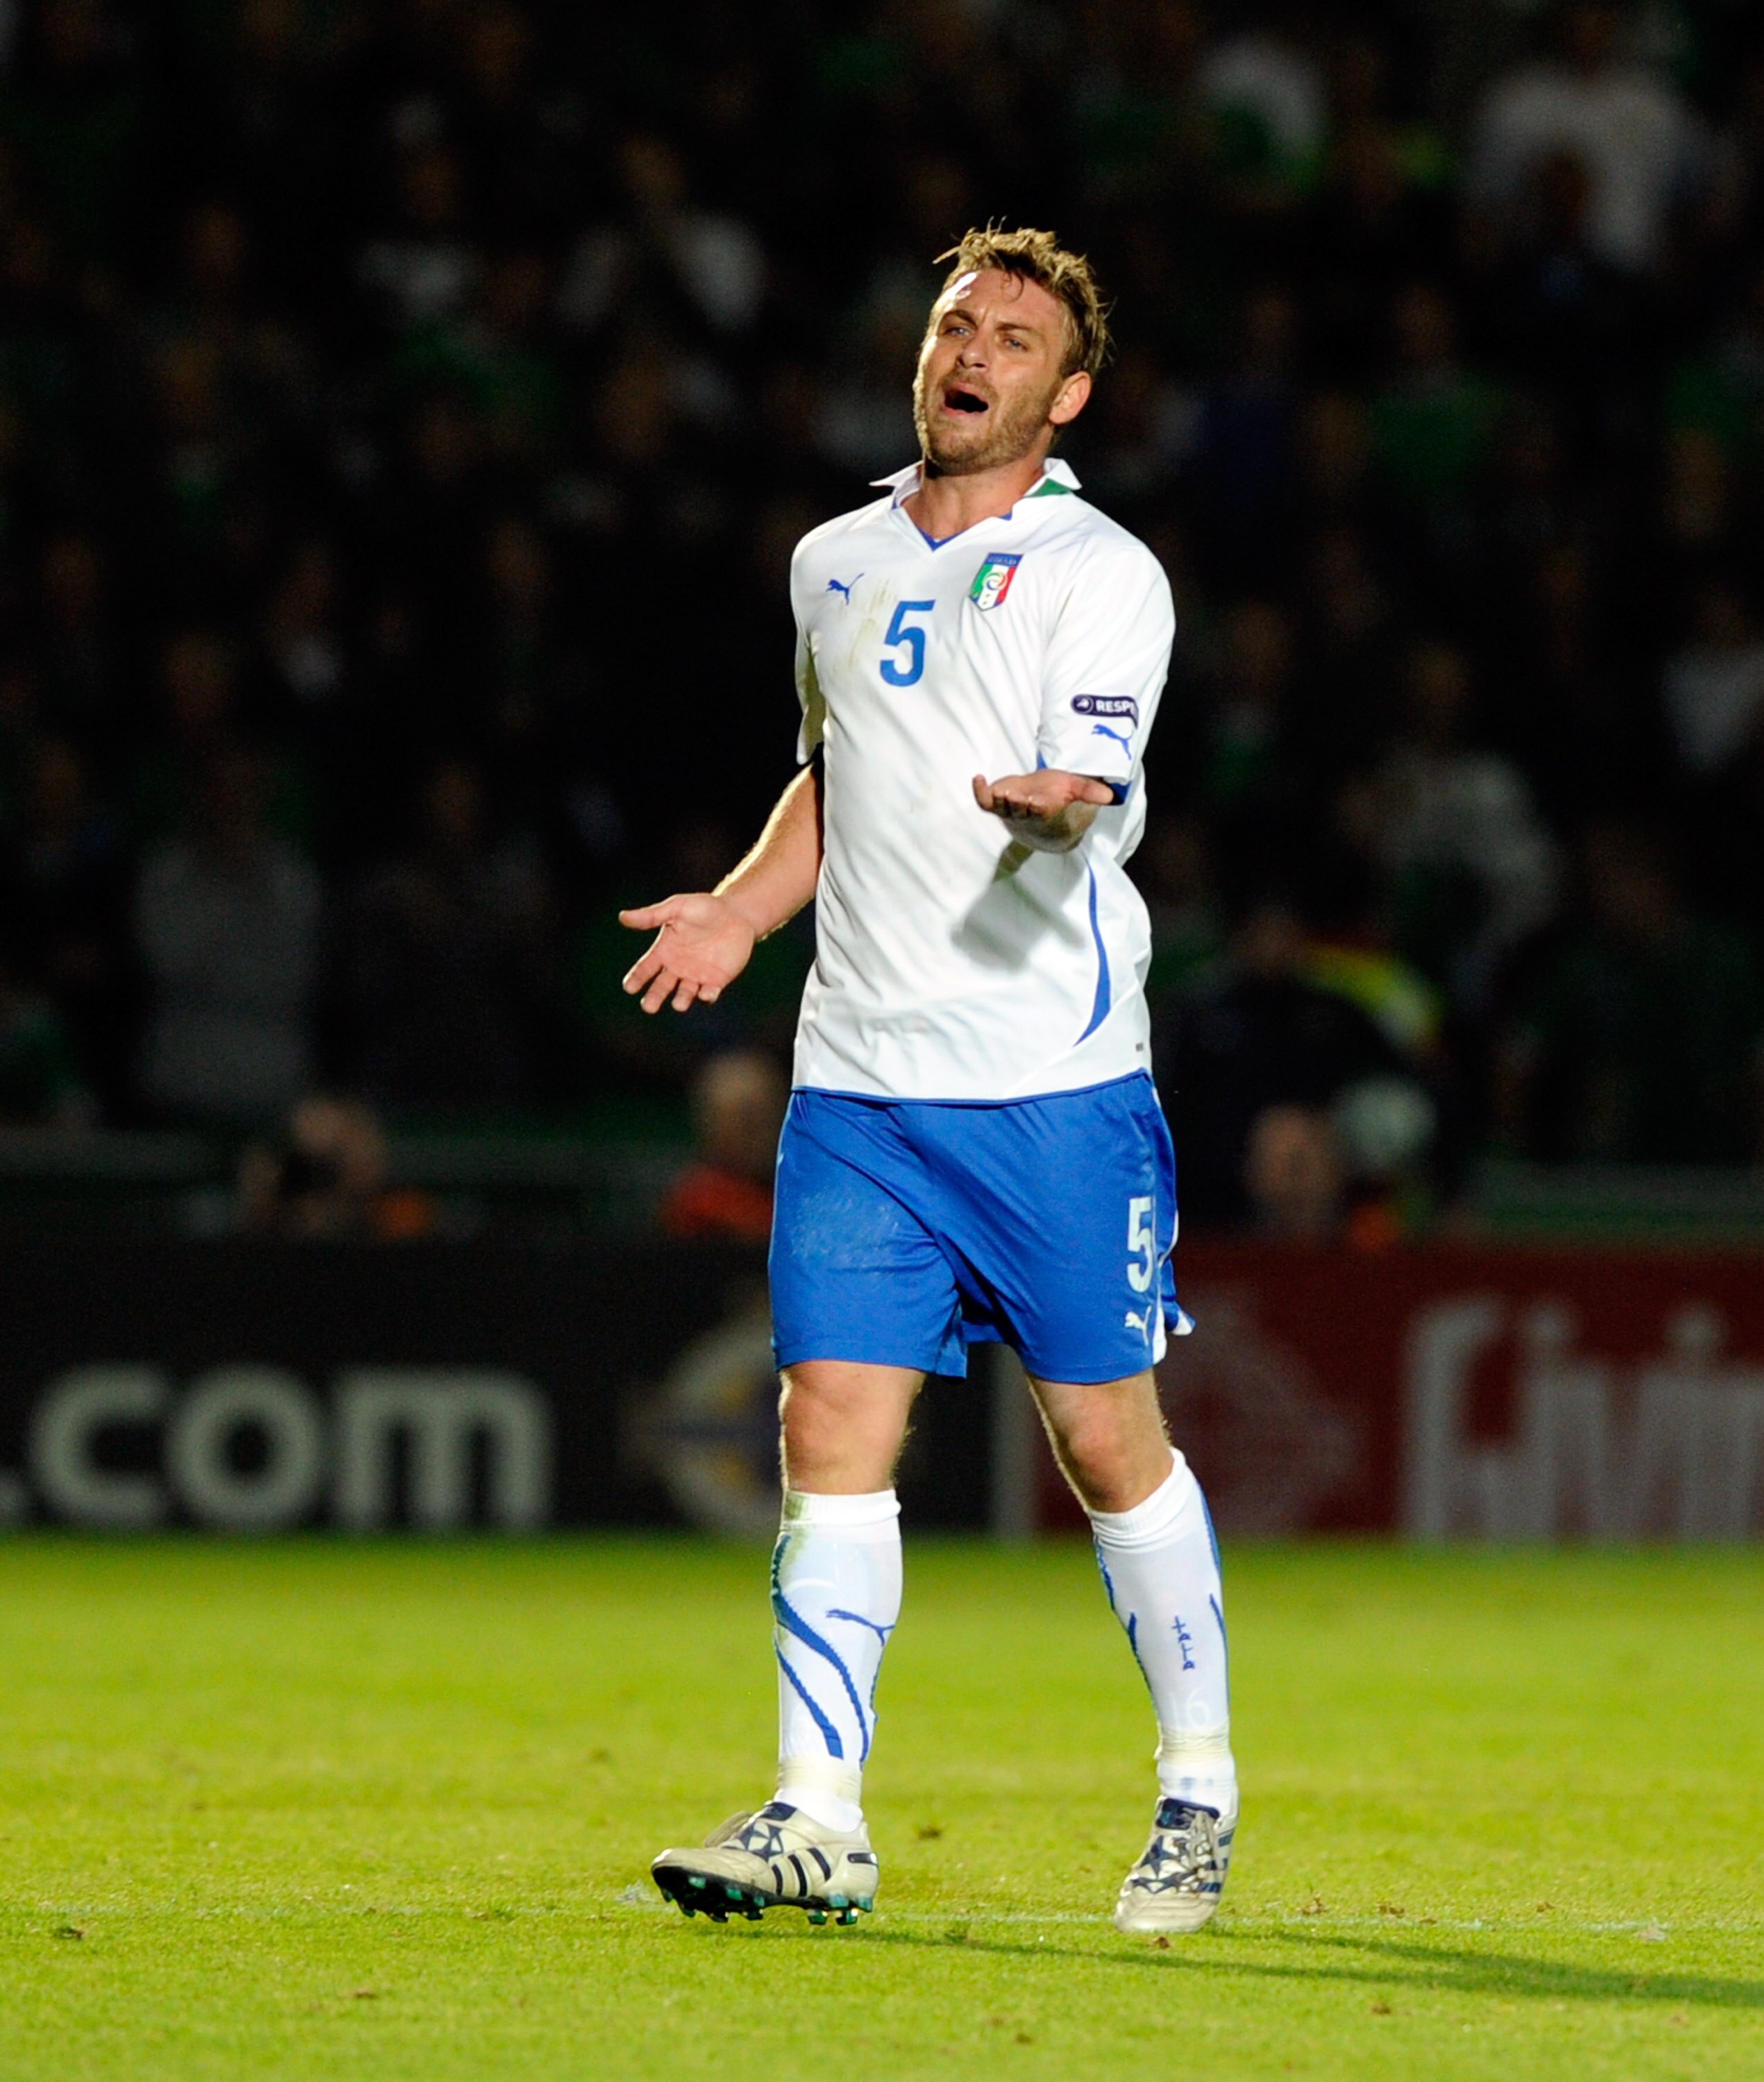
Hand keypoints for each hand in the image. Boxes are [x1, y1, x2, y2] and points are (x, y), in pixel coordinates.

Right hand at [619, 892, 757, 1012]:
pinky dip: (708, 996)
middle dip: (654, 997)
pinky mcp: (716, 981)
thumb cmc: (704, 908)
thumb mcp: (677, 908)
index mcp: (664, 951)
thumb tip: (622, 917)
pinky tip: (706, 994)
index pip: (646, 968)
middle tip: (649, 1007)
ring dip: (681, 1000)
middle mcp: (677, 968)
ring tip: (678, 1004)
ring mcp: (697, 976)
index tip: (629, 987)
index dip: (637, 978)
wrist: (737, 914)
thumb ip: (652, 916)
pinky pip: (710, 993)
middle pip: (662, 987)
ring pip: (685, 993)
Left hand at [972, 770, 1114, 850]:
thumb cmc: (1054, 792)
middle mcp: (1023, 812)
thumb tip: (1111, 796)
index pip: (1039, 810)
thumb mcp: (1073, 787)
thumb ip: (1089, 791)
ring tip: (999, 789)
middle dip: (1015, 804)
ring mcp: (1006, 808)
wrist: (1035, 795)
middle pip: (1017, 811)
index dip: (1035, 806)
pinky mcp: (994, 801)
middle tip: (1013, 795)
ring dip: (999, 799)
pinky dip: (979, 791)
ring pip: (1001, 807)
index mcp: (1043, 809)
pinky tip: (978, 778)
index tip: (1035, 801)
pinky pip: (984, 801)